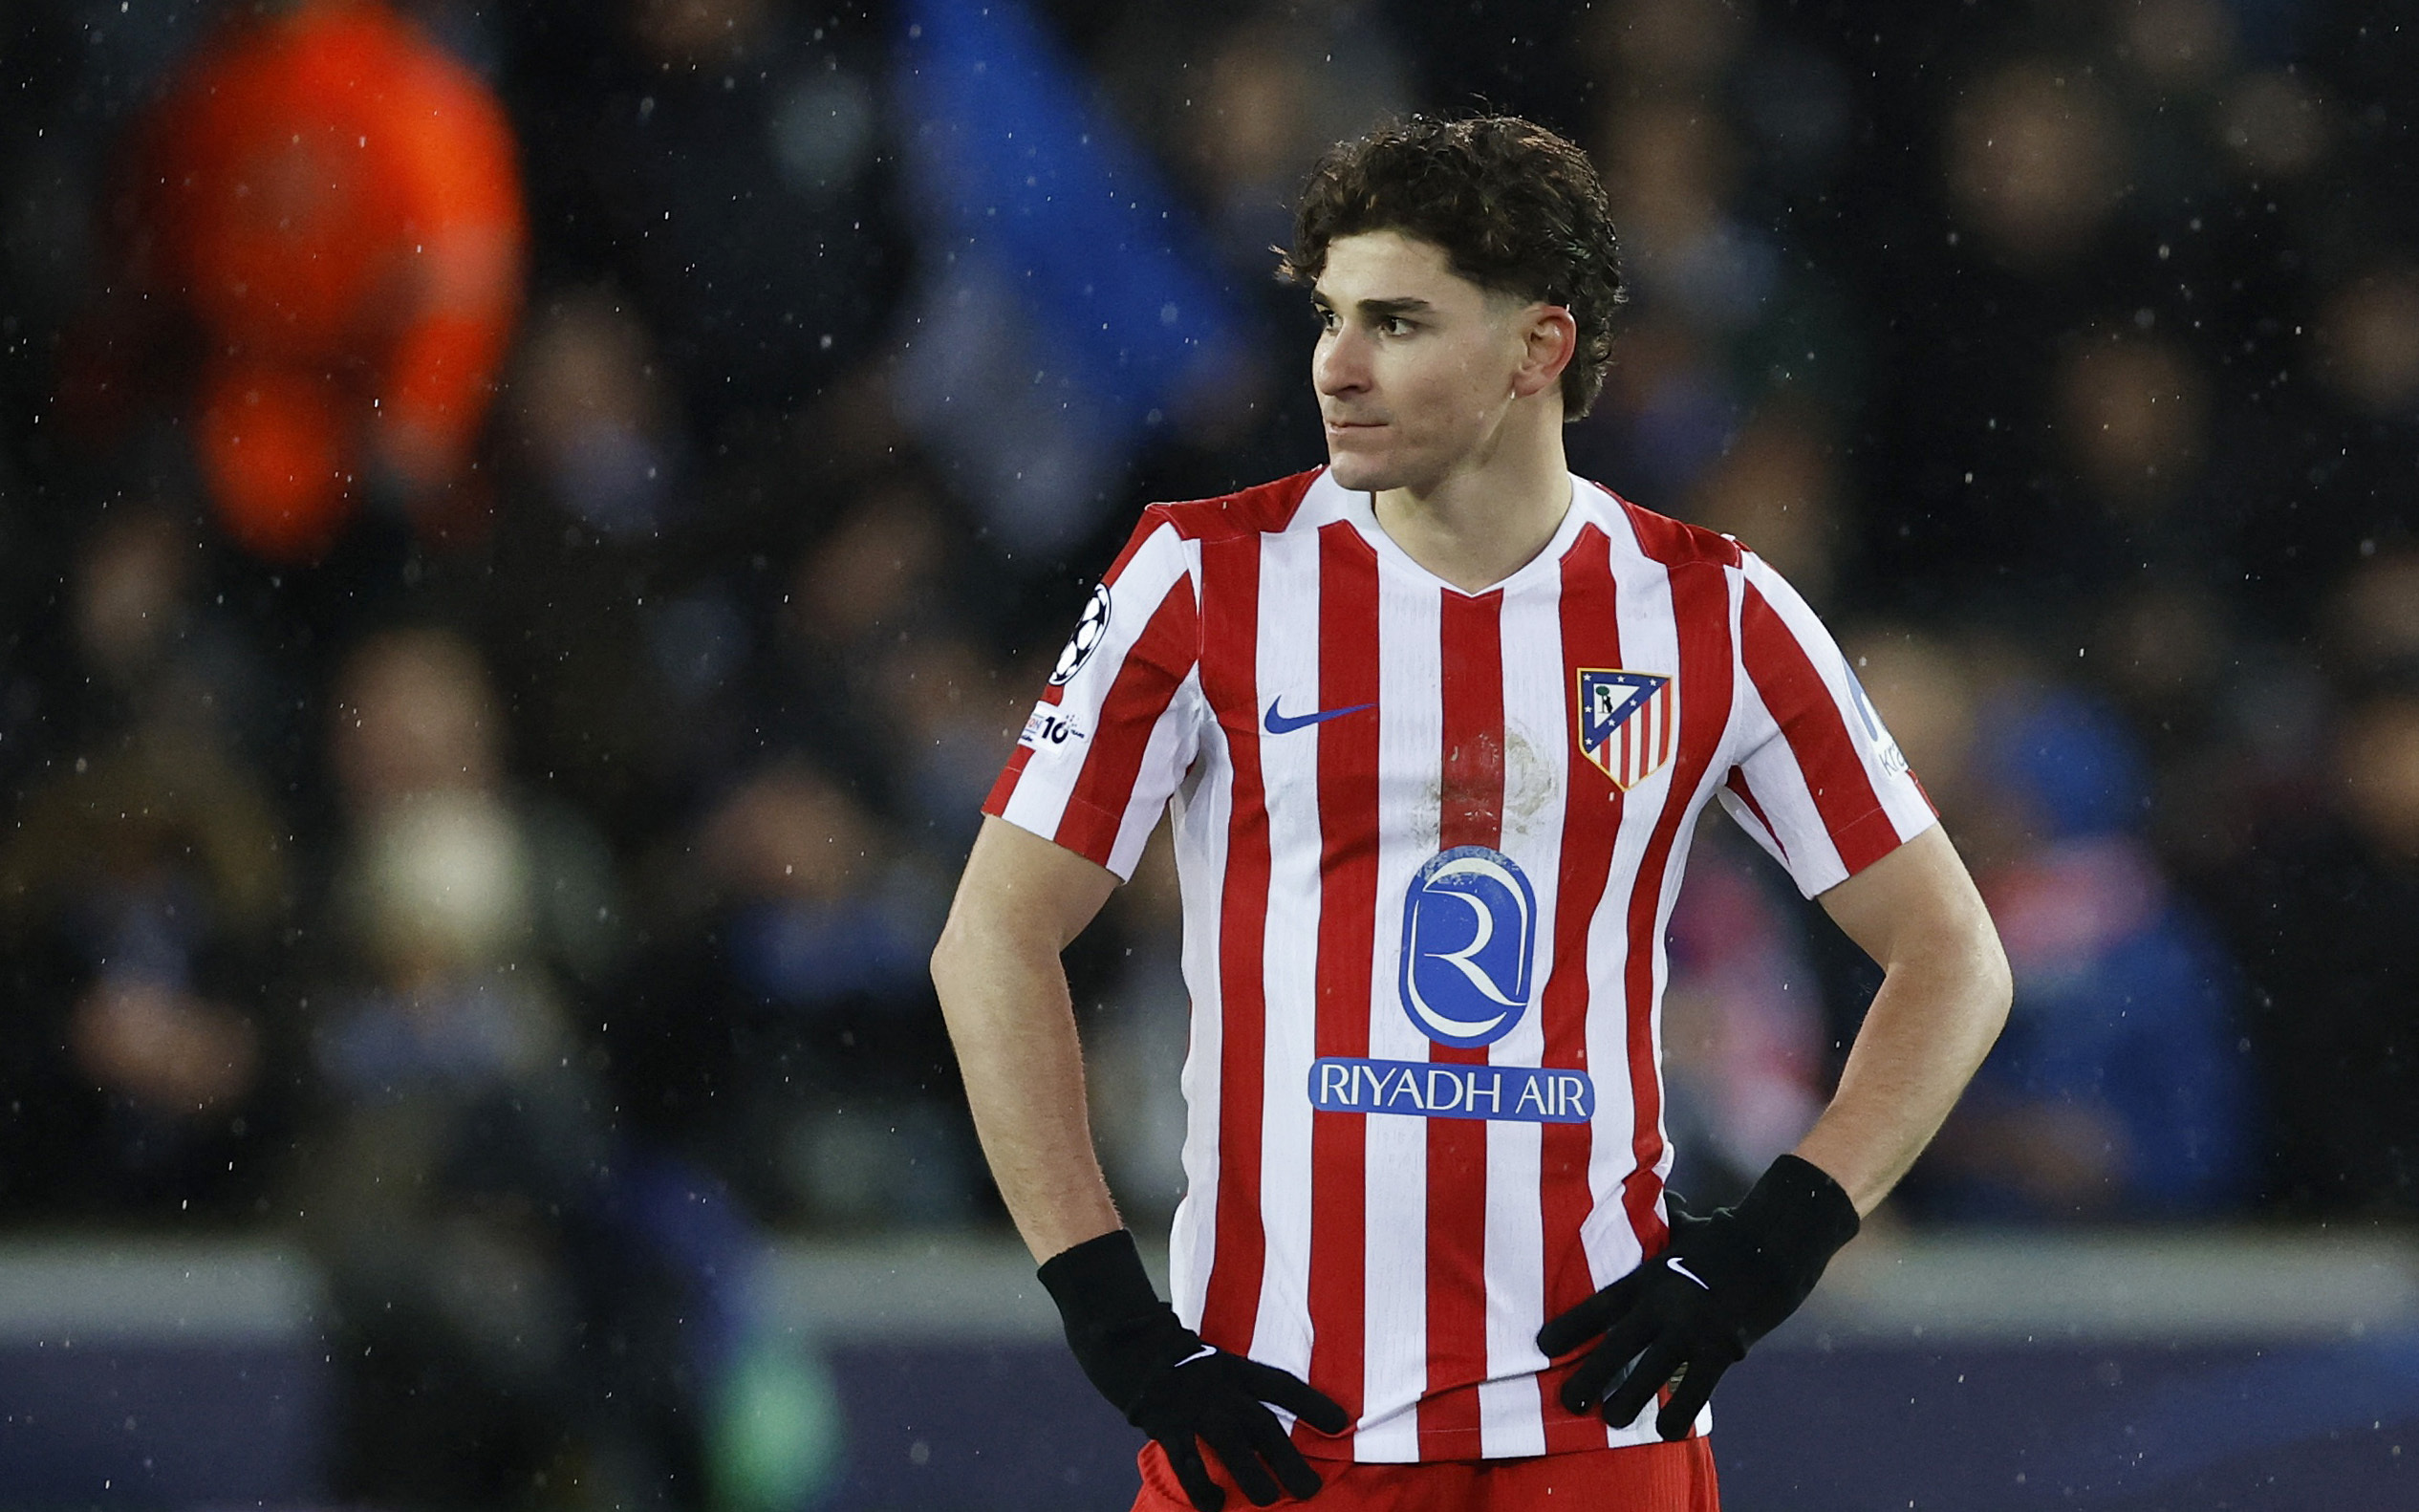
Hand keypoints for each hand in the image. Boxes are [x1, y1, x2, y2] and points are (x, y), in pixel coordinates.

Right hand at [1039, 1229, 1348, 1509]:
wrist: (1121, 1339)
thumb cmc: (1166, 1352)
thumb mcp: (1208, 1359)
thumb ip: (1230, 1385)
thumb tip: (1254, 1417)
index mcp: (1233, 1367)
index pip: (1282, 1385)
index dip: (1312, 1404)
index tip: (1342, 1423)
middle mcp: (1219, 1386)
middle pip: (1263, 1425)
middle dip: (1289, 1459)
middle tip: (1312, 1490)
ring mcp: (1192, 1404)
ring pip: (1232, 1445)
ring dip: (1252, 1478)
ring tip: (1268, 1503)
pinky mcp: (1165, 1421)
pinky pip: (1188, 1460)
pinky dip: (1202, 1485)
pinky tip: (1214, 1506)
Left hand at [1535, 1154, 1858, 1439]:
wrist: (1776, 1248)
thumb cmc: (1727, 1239)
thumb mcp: (1687, 1229)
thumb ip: (1666, 1222)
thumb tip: (1662, 1192)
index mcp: (1649, 1276)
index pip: (1600, 1305)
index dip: (1569, 1327)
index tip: (1541, 1347)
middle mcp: (1664, 1303)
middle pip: (1618, 1345)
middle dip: (1590, 1376)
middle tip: (1568, 1402)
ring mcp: (1693, 1327)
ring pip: (1651, 1372)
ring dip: (1629, 1400)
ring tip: (1611, 1421)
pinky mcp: (1723, 1347)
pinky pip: (1697, 1389)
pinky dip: (1681, 1412)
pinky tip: (1668, 1432)